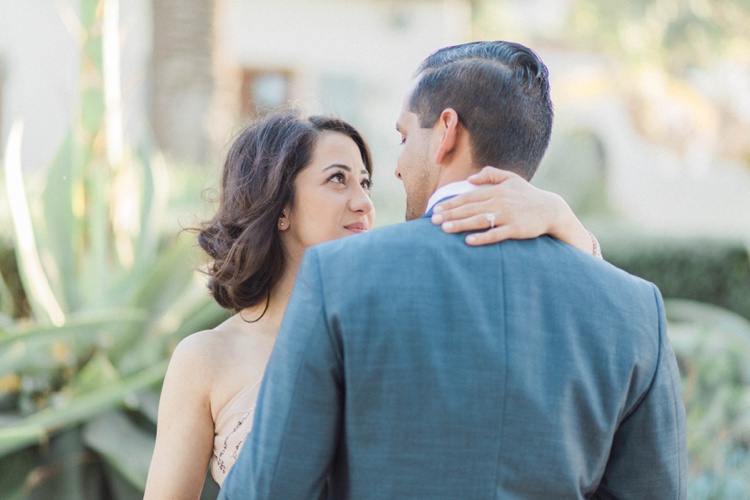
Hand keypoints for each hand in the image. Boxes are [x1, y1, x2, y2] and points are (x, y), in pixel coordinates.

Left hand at [431, 167, 595, 254]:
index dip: (451, 203)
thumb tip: (470, 179)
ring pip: (479, 220)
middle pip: (470, 209)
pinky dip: (482, 237)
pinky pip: (496, 234)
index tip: (436, 209)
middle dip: (450, 215)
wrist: (551, 209)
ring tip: (444, 229)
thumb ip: (490, 175)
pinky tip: (469, 241)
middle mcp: (500, 202)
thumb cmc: (528, 195)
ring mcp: (508, 216)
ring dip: (461, 225)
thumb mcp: (511, 179)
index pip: (468, 197)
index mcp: (496, 191)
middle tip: (433, 221)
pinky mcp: (516, 229)